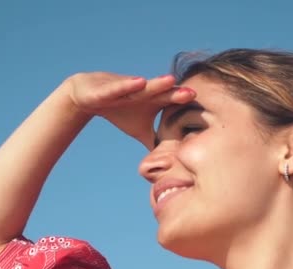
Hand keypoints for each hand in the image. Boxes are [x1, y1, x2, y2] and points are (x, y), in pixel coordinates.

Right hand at [65, 72, 195, 148]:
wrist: (90, 96)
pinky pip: (120, 86)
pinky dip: (129, 85)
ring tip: (171, 81)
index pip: (171, 102)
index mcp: (152, 101)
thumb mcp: (139, 130)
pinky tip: (139, 82)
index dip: (185, 104)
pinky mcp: (110, 88)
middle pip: (163, 93)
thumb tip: (169, 162)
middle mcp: (143, 91)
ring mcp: (127, 88)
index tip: (202, 108)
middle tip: (193, 94)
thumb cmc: (119, 110)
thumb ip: (154, 142)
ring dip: (157, 83)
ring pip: (144, 86)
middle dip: (176, 93)